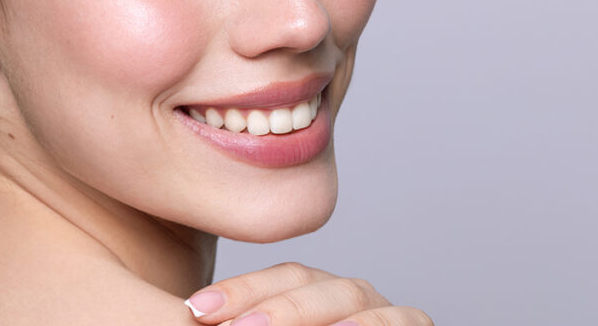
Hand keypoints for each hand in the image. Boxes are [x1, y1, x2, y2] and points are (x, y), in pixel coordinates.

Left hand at [183, 262, 431, 325]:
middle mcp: (351, 297)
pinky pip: (400, 321)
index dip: (239, 289)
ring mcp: (387, 311)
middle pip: (310, 283)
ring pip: (351, 297)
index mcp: (316, 295)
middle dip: (270, 305)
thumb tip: (199, 318)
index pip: (280, 278)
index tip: (197, 310)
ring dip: (308, 314)